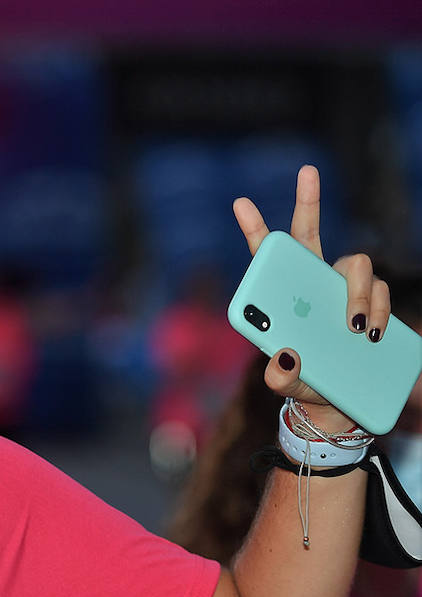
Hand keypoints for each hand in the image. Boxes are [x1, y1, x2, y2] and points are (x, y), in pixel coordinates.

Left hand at [235, 165, 391, 429]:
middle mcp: (310, 285)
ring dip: (357, 292)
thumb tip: (285, 359)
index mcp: (281, 298)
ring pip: (356, 266)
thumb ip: (280, 376)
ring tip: (354, 328)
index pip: (265, 258)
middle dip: (307, 201)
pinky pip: (379, 294)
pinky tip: (373, 334)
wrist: (336, 402)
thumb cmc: (304, 384)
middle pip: (311, 236)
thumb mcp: (287, 384)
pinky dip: (378, 312)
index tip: (239, 202)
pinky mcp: (371, 305)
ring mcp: (342, 291)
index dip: (254, 229)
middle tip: (306, 172)